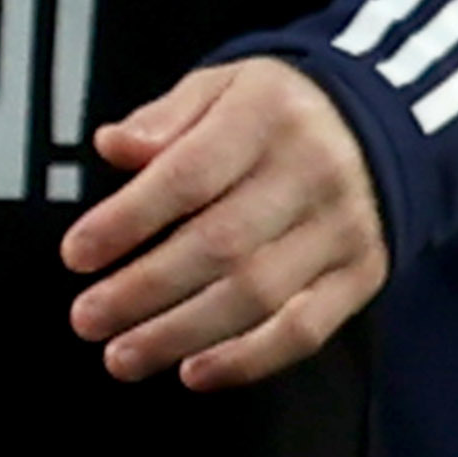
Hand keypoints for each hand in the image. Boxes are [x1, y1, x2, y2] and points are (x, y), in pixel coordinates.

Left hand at [62, 57, 388, 388]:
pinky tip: (194, 371)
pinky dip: (247, 359)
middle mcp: (311, 175)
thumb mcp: (221, 85)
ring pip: (257, 296)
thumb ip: (164, 118)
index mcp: (266, 117)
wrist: (380, 125)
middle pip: (220, 245)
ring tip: (123, 355)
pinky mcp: (360, 276)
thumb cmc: (278, 111)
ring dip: (182, 334)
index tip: (77, 253)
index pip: (188, 175)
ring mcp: (340, 231)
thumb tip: (113, 146)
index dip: (128, 220)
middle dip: (143, 290)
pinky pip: (304, 330)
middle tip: (87, 318)